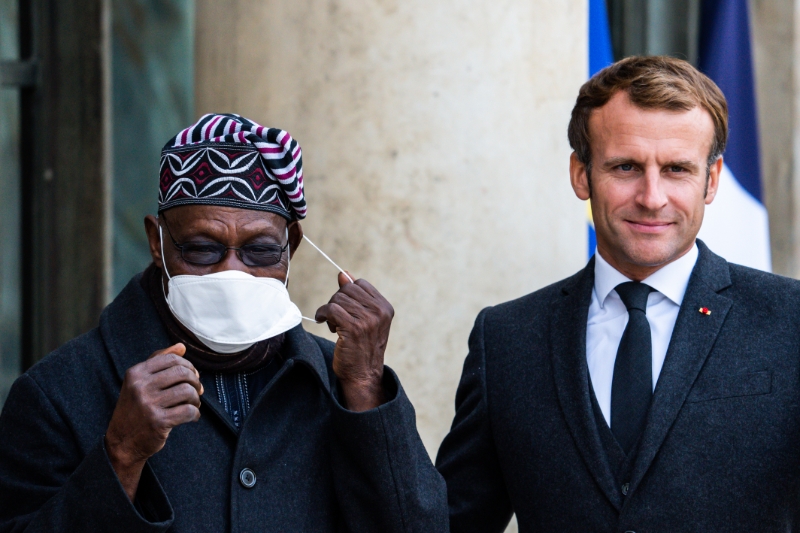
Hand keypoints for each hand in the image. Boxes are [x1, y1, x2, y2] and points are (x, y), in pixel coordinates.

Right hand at [105, 343, 202, 499]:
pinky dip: (195, 414)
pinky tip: (192, 417)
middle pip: (182, 373)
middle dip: (195, 381)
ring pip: (187, 391)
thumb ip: (158, 362)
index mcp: (136, 373)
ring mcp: (148, 404)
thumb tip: (181, 346)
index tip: (192, 376)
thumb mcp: (139, 383)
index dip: (188, 366)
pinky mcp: (158, 421)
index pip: (171, 359)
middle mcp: (140, 386)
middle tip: (197, 391)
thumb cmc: (135, 409)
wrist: (122, 443)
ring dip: (196, 398)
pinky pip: (188, 411)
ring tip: (193, 404)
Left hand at [315, 272, 393, 411]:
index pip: (360, 284)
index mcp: (385, 307)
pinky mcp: (353, 328)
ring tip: (334, 325)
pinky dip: (323, 314)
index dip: (347, 294)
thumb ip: (355, 297)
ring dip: (330, 311)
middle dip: (337, 301)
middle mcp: (379, 312)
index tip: (345, 309)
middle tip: (337, 318)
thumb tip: (343, 273)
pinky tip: (324, 322)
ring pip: (338, 299)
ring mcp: (367, 320)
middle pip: (347, 289)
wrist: (363, 375)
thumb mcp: (364, 319)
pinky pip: (331, 309)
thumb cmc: (362, 347)